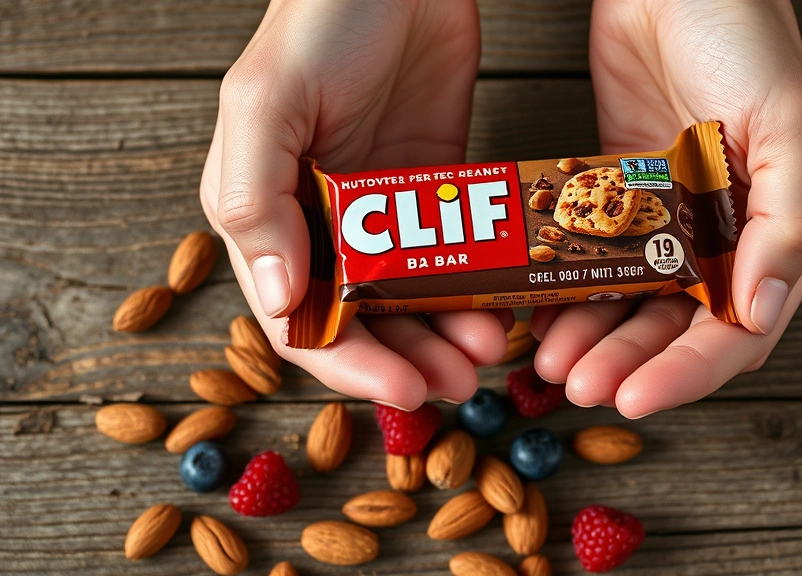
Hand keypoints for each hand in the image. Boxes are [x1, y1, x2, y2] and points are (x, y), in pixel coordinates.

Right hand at [200, 0, 509, 407]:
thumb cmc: (319, 23)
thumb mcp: (267, 103)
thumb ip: (257, 201)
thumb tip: (278, 301)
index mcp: (265, 215)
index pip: (301, 320)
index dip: (349, 364)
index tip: (402, 388)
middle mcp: (320, 225)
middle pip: (365, 323)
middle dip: (410, 359)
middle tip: (461, 381)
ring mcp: (382, 211)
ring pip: (416, 299)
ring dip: (449, 332)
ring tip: (489, 347)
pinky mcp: (434, 189)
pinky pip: (456, 254)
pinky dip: (477, 286)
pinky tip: (505, 304)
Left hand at [532, 0, 801, 416]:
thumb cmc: (743, 36)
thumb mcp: (791, 124)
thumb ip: (792, 222)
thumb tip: (762, 313)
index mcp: (776, 231)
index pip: (738, 331)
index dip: (690, 374)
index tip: (636, 398)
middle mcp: (724, 236)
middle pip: (676, 330)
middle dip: (629, 365)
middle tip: (579, 385)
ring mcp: (668, 219)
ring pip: (628, 302)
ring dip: (592, 338)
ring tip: (551, 359)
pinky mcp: (620, 196)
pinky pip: (593, 258)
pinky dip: (569, 290)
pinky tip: (540, 311)